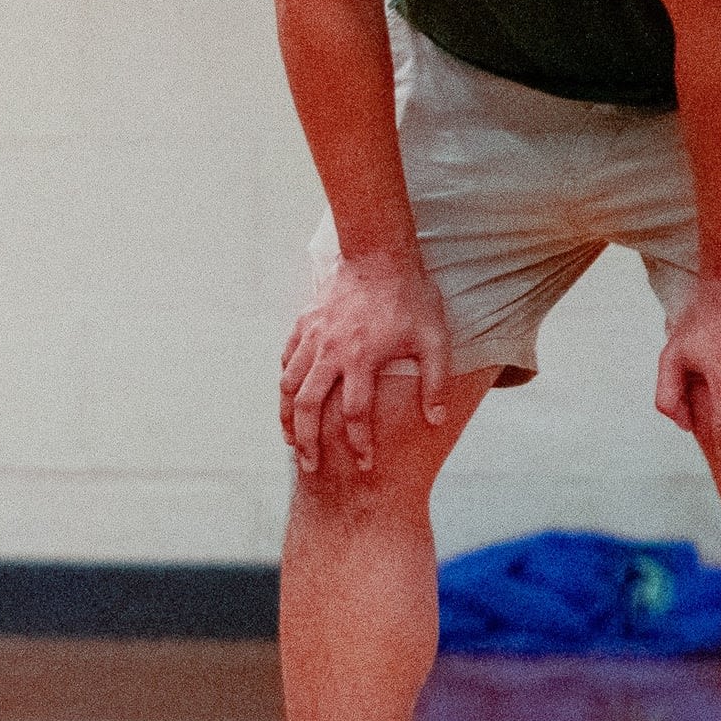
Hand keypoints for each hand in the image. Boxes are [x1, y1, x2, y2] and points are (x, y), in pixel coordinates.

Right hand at [280, 250, 451, 477]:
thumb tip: (435, 420)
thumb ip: (434, 382)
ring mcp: (312, 337)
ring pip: (288, 385)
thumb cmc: (411, 297)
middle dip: (307, 441)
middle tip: (309, 466)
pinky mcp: (303, 324)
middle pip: (307, 407)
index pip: (353, 413)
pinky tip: (288, 398)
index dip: (358, 443)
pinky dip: (285, 383)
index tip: (365, 464)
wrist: (379, 253)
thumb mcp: (435, 340)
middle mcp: (330, 352)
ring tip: (289, 440)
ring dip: (287, 417)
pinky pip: (286, 360)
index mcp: (361, 359)